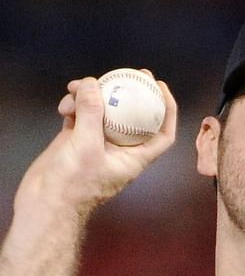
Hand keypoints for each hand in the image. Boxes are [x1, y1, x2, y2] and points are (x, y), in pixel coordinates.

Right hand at [18, 75, 177, 213]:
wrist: (46, 203)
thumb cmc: (73, 186)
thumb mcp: (86, 146)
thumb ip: (91, 114)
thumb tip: (93, 84)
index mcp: (135, 157)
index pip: (163, 133)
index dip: (167, 110)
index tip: (161, 88)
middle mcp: (120, 149)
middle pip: (132, 116)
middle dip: (130, 93)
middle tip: (128, 72)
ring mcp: (98, 143)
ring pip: (102, 112)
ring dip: (90, 97)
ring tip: (74, 89)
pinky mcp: (76, 140)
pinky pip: (80, 115)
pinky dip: (74, 106)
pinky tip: (64, 104)